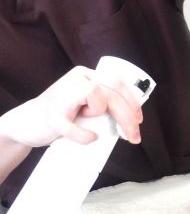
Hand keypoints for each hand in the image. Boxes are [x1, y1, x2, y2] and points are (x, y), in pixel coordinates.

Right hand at [1, 66, 142, 147]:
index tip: (139, 120)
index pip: (117, 84)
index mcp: (86, 74)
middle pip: (112, 93)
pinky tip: (90, 138)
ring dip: (105, 119)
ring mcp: (62, 95)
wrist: (26, 123)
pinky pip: (75, 126)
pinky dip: (85, 136)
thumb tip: (132, 116)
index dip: (132, 103)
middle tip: (134, 137)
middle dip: (128, 118)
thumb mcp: (85, 102)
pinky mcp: (52, 116)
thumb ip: (103, 101)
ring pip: (98, 99)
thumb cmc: (62, 114)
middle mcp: (76, 78)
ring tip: (96, 129)